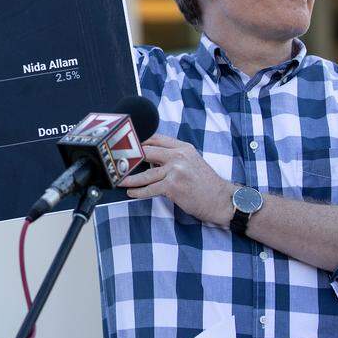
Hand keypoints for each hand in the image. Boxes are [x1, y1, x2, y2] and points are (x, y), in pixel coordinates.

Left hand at [118, 134, 235, 226]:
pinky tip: (131, 193)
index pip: (155, 138)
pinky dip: (138, 192)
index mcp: (183, 147)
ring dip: (128, 178)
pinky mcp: (173, 186)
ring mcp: (176, 170)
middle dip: (128, 156)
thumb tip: (150, 157)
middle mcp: (179, 156)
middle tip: (115, 160)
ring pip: (145, 173)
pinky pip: (150, 189)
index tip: (124, 144)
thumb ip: (174, 156)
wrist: (221, 200)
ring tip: (118, 180)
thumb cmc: (206, 184)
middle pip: (146, 151)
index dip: (138, 140)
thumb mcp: (192, 161)